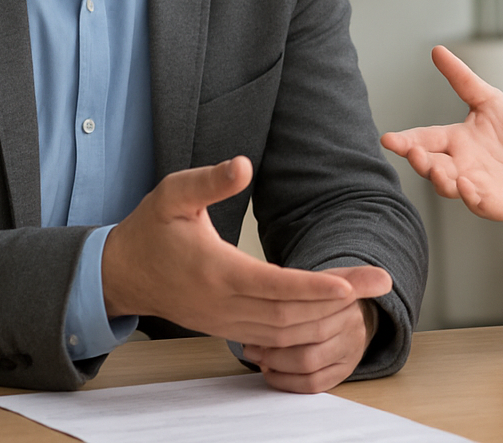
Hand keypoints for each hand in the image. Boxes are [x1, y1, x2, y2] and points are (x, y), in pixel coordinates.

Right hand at [102, 157, 392, 392]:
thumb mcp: (172, 193)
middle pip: (290, 313)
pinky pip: (273, 339)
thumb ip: (208, 181)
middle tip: (382, 281)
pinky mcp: (227, 328)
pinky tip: (332, 314)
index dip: (314, 287)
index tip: (350, 283)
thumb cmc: (150, 229)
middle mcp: (224, 305)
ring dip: (328, 318)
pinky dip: (306, 331)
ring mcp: (225, 321)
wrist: (120, 273)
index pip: (274, 286)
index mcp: (215, 272)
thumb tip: (243, 164)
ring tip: (367, 295)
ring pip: (285, 332)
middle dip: (339, 301)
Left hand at [243, 289, 380, 392]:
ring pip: (309, 363)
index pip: (314, 306)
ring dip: (278, 363)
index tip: (259, 320)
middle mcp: (353, 324)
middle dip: (275, 342)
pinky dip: (288, 382)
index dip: (283, 315)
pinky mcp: (344, 373)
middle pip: (311, 335)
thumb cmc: (323, 300)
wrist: (346, 319)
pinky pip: (314, 384)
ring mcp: (351, 350)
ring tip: (260, 358)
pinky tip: (273, 373)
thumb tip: (305, 285)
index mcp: (347, 296)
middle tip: (252, 346)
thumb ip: (308, 280)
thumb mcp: (320, 279)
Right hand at [381, 46, 502, 284]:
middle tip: (410, 151)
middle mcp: (458, 166)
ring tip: (435, 169)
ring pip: (448, 186)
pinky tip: (467, 185)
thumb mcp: (490, 103)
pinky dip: (470, 196)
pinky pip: (477, 202)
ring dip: (440, 179)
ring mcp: (473, 187)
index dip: (406, 140)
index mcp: (455, 141)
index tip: (387, 139)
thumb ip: (462, 80)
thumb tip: (436, 50)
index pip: (425, 138)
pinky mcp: (493, 203)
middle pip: (431, 164)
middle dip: (419, 159)